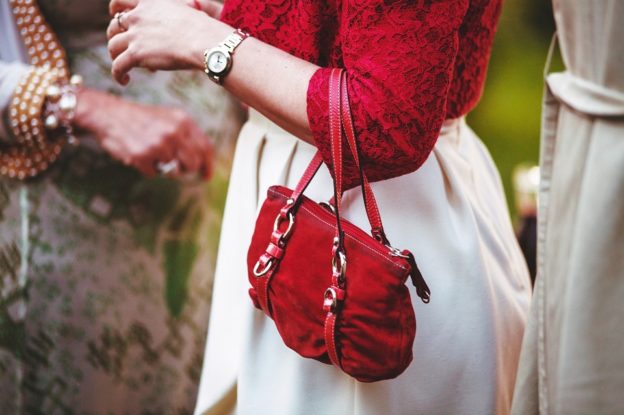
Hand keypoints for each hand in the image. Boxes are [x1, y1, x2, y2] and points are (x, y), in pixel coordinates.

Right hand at [74, 88, 212, 178]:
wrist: (109, 114)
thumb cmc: (142, 120)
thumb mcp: (169, 119)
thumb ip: (187, 136)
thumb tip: (203, 161)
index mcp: (183, 121)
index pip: (205, 147)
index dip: (208, 165)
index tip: (206, 176)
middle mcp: (174, 132)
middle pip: (192, 164)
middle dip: (185, 169)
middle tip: (175, 166)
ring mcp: (159, 144)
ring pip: (173, 171)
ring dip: (163, 167)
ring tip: (152, 153)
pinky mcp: (143, 155)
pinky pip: (153, 174)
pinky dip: (146, 169)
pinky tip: (139, 154)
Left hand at [107, 0, 230, 84]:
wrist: (204, 41)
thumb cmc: (204, 28)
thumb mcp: (187, 10)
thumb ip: (178, 10)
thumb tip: (190, 8)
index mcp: (149, 2)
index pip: (120, 1)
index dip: (115, 11)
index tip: (116, 18)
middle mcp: (138, 16)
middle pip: (113, 26)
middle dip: (115, 38)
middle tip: (122, 48)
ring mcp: (135, 35)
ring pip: (113, 47)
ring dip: (116, 57)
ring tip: (123, 68)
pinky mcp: (136, 54)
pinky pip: (118, 66)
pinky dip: (118, 74)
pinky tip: (124, 81)